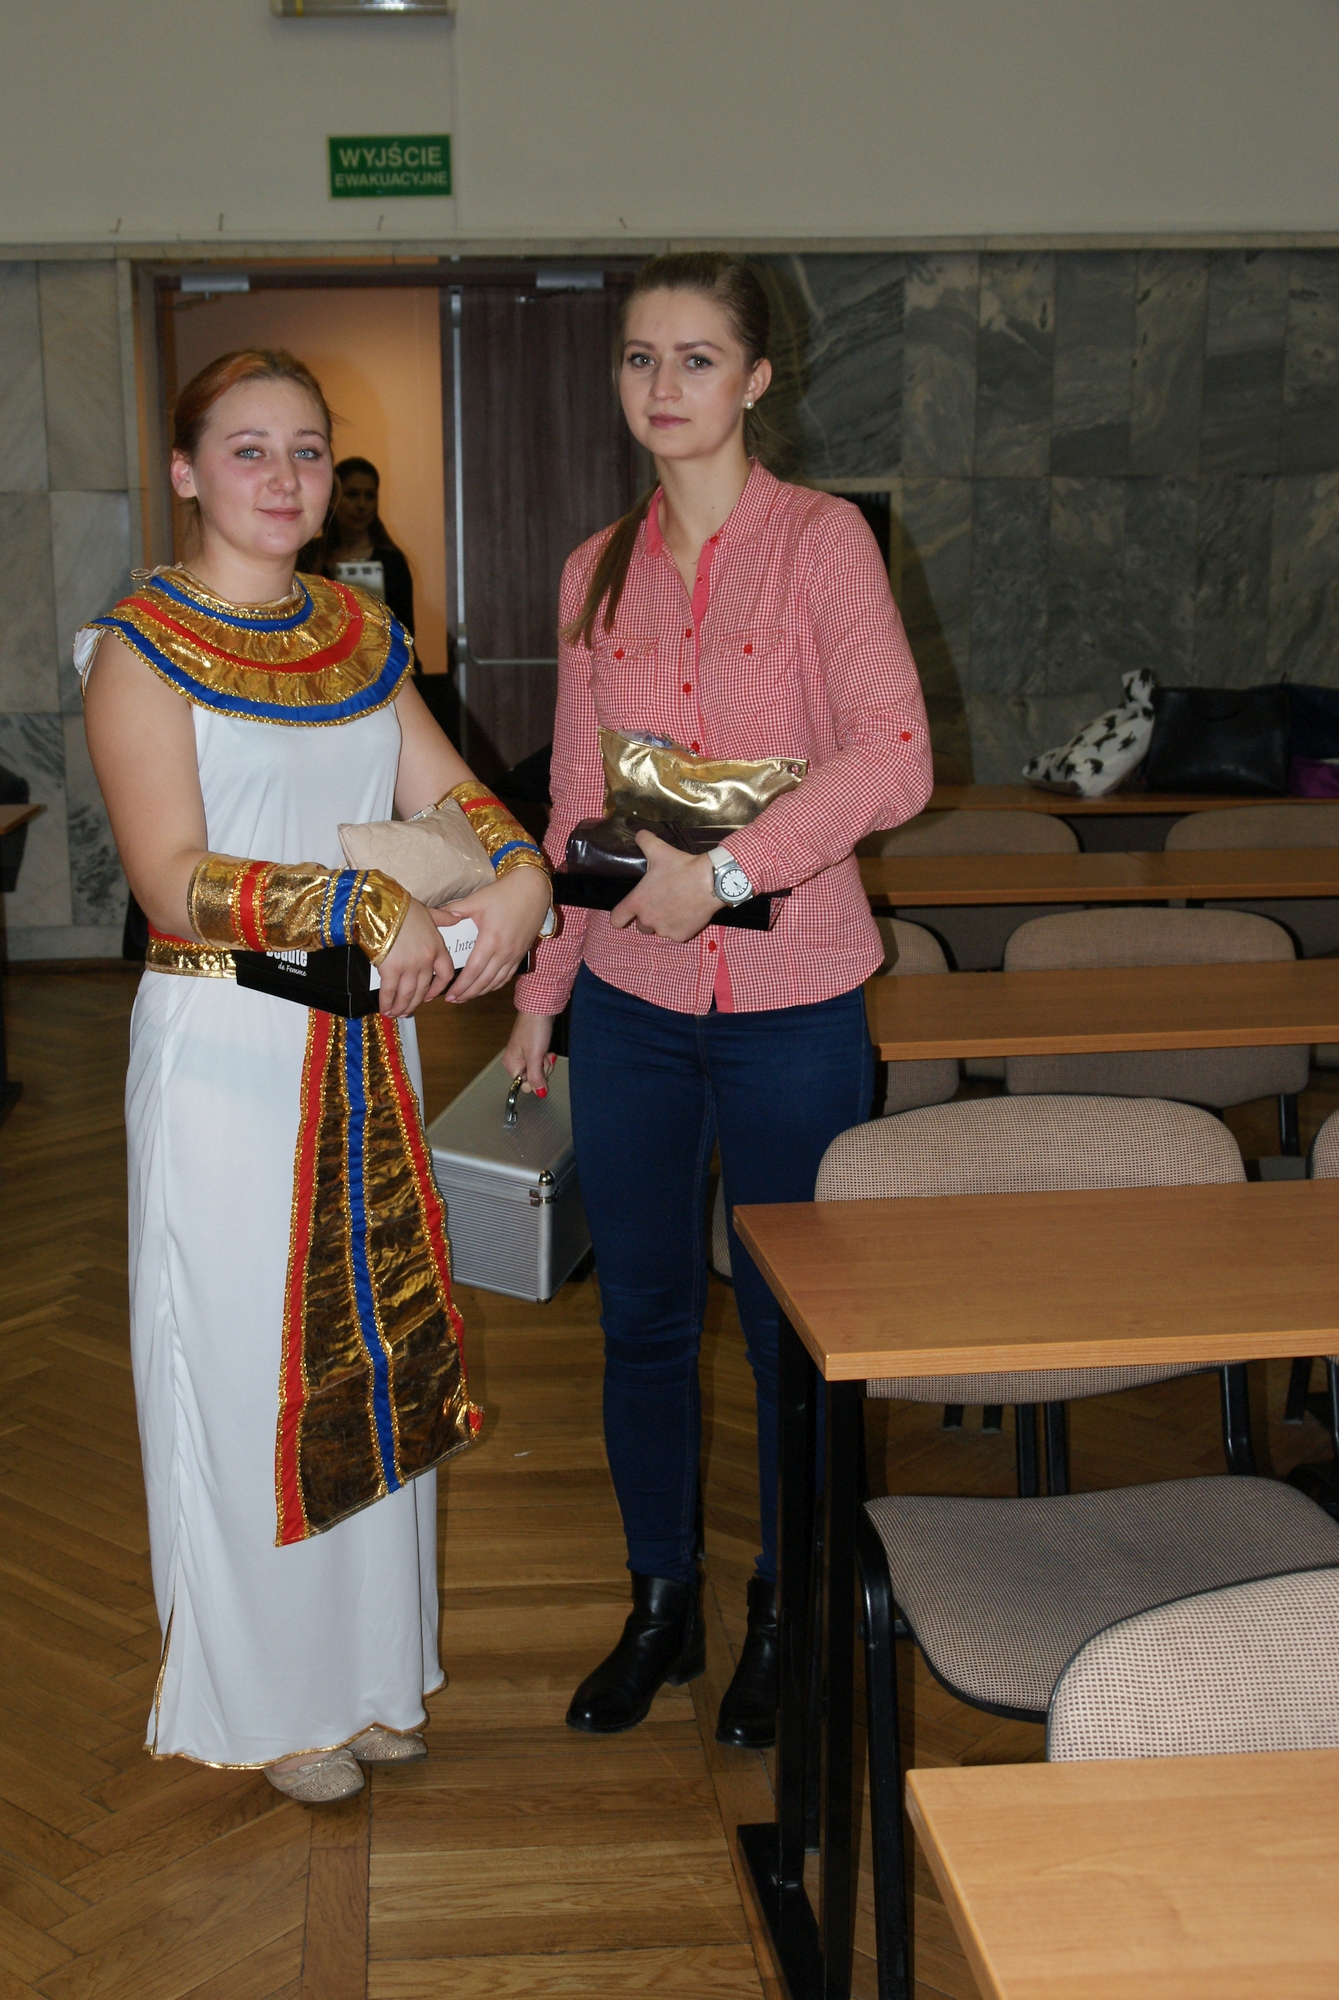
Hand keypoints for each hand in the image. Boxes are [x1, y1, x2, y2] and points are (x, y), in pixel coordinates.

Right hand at [377, 900, 455, 1017]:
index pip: (445, 974)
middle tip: (407, 1010)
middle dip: (414, 1003)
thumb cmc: (404, 908)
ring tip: (395, 1013)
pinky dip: (387, 1002)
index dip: (438, 989)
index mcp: (437, 948)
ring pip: (408, 994)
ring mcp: (409, 967)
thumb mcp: (429, 912)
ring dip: (401, 1006)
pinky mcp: (391, 970)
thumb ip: (444, 918)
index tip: (430, 996)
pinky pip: (390, 992)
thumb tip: (458, 916)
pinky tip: (385, 1008)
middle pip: (424, 989)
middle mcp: (426, 960)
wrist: (383, 907)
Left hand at [436, 865, 553, 1002]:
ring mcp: (515, 954)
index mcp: (490, 940)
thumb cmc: (505, 893)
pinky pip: (507, 976)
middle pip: (483, 981)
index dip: (460, 986)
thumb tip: (437, 917)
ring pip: (496, 982)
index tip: (448, 994)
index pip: (472, 971)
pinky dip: (495, 985)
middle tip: (453, 1000)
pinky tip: (486, 987)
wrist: (533, 889)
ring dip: (480, 992)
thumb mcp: (477, 899)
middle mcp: (504, 952)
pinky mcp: (522, 953)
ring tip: (466, 997)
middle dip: (467, 993)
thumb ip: (455, 910)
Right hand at [502, 1010, 556, 1095]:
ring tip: (545, 1051)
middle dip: (542, 1070)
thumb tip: (539, 1093)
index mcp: (511, 1064)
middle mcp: (516, 1061)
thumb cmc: (534, 1027)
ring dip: (546, 1063)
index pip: (524, 1085)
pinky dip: (547, 1057)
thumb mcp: (535, 1056)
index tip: (539, 1067)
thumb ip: (536, 1077)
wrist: (540, 1007)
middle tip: (542, 1056)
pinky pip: (542, 1062)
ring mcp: (525, 1055)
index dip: (536, 1079)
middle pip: (533, 1079)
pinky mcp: (533, 1050)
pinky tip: (547, 1051)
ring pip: (539, 1070)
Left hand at [610, 832, 723, 941]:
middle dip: (648, 916)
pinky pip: (675, 934)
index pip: (616, 919)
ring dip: (664, 922)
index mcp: (638, 902)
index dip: (621, 916)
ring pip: (659, 930)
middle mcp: (648, 920)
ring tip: (676, 906)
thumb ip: (644, 841)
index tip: (627, 912)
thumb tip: (639, 833)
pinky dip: (680, 927)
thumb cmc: (682, 867)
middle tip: (661, 902)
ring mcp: (664, 930)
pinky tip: (688, 913)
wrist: (711, 881)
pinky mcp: (680, 936)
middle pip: (641, 925)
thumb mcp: (659, 850)